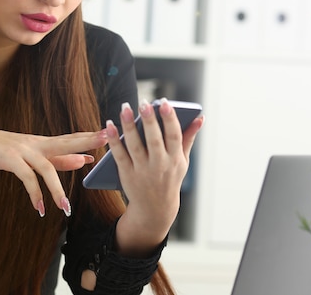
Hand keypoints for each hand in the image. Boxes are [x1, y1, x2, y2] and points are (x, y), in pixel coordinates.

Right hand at [0, 129, 106, 215]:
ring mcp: (23, 150)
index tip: (108, 133)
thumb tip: (84, 160)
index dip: (89, 137)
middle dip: (85, 142)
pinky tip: (39, 208)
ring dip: (56, 190)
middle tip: (104, 140)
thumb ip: (60, 159)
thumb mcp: (34, 154)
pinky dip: (34, 194)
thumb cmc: (7, 151)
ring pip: (46, 169)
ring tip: (64, 209)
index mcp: (44, 143)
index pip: (71, 139)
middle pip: (65, 142)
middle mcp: (37, 144)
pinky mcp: (10, 159)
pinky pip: (26, 178)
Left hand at [107, 98, 203, 254]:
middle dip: (149, 121)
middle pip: (154, 140)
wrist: (155, 208)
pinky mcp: (127, 175)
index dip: (170, 119)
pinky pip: (120, 155)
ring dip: (129, 126)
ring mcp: (143, 171)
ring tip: (125, 108)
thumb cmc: (170, 178)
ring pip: (135, 146)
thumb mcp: (183, 161)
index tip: (164, 102)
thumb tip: (200, 117)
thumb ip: (188, 138)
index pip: (174, 136)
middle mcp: (160, 165)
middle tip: (144, 102)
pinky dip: (114, 140)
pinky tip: (110, 125)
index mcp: (175, 159)